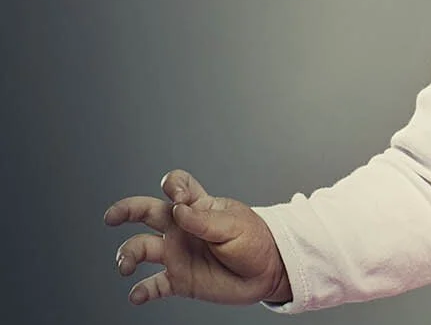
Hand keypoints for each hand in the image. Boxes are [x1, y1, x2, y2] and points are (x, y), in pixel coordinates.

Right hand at [105, 169, 290, 306]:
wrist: (268, 272)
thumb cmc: (255, 241)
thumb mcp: (234, 225)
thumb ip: (204, 219)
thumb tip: (177, 208)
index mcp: (198, 207)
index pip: (177, 185)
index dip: (173, 185)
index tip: (179, 196)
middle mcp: (181, 229)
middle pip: (146, 212)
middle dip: (126, 211)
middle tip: (111, 217)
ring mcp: (177, 254)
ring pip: (141, 249)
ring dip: (127, 255)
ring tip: (126, 265)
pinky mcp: (179, 280)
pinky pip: (153, 285)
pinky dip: (141, 291)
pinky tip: (137, 295)